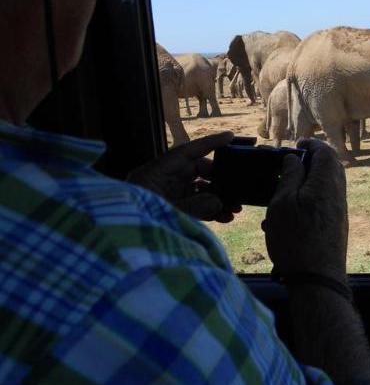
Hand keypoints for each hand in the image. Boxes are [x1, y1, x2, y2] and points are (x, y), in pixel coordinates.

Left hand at [127, 131, 241, 222]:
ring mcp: (167, 196)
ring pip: (198, 190)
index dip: (210, 143)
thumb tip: (219, 201)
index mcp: (156, 173)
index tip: (231, 136)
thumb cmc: (137, 223)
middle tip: (238, 189)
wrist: (117, 248)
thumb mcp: (168, 213)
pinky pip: (195, 205)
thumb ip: (196, 206)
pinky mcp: (170, 210)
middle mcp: (162, 181)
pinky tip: (225, 218)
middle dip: (220, 179)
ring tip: (236, 209)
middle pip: (197, 171)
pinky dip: (210, 210)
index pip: (187, 151)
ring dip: (218, 198)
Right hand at [262, 138, 347, 282]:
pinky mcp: (335, 227)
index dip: (311, 144)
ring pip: (324, 187)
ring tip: (280, 197)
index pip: (325, 152)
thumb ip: (290, 176)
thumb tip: (294, 158)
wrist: (317, 280)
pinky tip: (284, 221)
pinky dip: (305, 205)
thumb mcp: (283, 203)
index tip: (296, 145)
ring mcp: (338, 212)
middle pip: (330, 168)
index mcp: (326, 183)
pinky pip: (322, 205)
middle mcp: (337, 194)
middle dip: (309, 163)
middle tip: (289, 165)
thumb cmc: (295, 240)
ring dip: (304, 186)